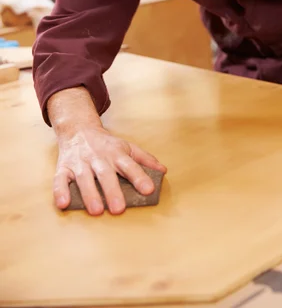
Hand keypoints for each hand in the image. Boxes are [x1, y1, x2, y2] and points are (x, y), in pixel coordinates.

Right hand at [47, 86, 165, 215]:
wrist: (78, 129)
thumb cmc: (106, 144)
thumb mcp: (127, 147)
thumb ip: (144, 159)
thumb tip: (163, 171)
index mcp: (116, 153)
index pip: (130, 165)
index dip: (139, 177)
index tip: (149, 189)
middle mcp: (98, 157)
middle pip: (106, 174)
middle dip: (112, 191)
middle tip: (119, 208)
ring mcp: (80, 162)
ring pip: (84, 178)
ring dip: (89, 194)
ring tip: (96, 211)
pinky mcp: (64, 167)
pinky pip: (60, 179)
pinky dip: (60, 191)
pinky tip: (63, 204)